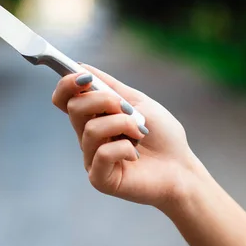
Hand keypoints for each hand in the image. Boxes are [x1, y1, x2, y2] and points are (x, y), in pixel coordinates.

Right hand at [52, 64, 202, 209]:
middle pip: (74, 107)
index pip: (64, 99)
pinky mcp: (100, 179)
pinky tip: (135, 155)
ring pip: (91, 130)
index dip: (67, 84)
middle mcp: (87, 136)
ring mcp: (91, 158)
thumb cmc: (162, 136)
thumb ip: (109, 85)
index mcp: (93, 117)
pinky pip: (102, 154)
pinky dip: (124, 149)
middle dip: (103, 100)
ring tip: (140, 133)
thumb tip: (81, 66)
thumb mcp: (137, 101)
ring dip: (122, 124)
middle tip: (127, 109)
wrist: (182, 168)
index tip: (85, 78)